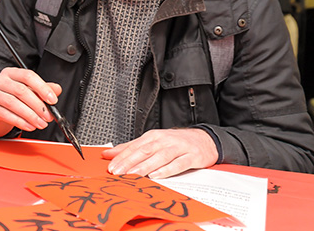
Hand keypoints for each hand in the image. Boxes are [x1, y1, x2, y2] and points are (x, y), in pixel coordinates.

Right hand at [0, 67, 61, 137]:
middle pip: (21, 90)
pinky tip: (29, 126)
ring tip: (40, 123)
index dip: (42, 88)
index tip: (53, 100)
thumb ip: (42, 90)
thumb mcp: (28, 93)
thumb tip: (57, 90)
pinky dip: (19, 121)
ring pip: (13, 103)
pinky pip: (4, 114)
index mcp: (10, 73)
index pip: (28, 76)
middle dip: (38, 105)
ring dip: (30, 115)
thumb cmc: (12, 100)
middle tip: (48, 116)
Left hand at [101, 128, 217, 178]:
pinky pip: (178, 164)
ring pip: (159, 157)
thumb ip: (131, 148)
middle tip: (117, 172)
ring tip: (133, 175)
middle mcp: (164, 140)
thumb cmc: (175, 143)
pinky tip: (157, 175)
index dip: (121, 157)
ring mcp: (178, 148)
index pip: (134, 147)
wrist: (205, 139)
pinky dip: (167, 169)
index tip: (111, 167)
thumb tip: (109, 153)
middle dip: (129, 162)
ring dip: (145, 166)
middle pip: (144, 151)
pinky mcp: (191, 156)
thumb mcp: (152, 142)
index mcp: (153, 136)